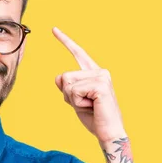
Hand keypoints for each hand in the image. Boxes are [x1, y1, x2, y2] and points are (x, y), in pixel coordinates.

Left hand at [53, 27, 126, 143]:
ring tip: (89, 106)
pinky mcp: (101, 85)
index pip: (78, 53)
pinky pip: (73, 91)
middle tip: (85, 105)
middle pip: (64, 76)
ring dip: (72, 100)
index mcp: (94, 73)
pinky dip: (77, 103)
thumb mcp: (75, 100)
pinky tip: (92, 107)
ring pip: (67, 83)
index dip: (65, 41)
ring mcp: (102, 76)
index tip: (53, 29)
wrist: (108, 134)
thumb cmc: (93, 118)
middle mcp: (100, 71)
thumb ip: (67, 87)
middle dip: (67, 95)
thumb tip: (59, 77)